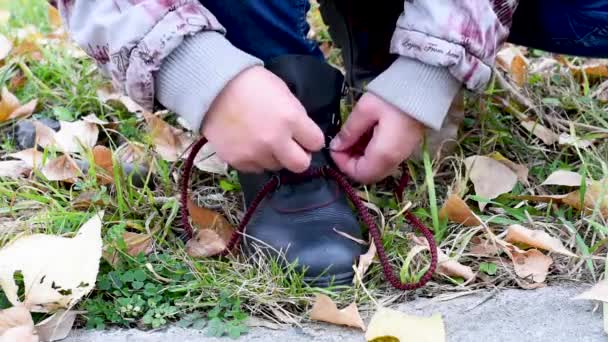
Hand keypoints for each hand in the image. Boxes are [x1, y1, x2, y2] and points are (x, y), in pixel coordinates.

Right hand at [202, 66, 323, 172]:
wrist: (213, 87)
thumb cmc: (251, 83)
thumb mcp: (283, 92)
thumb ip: (296, 115)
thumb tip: (303, 134)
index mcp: (290, 119)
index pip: (317, 143)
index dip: (311, 139)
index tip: (305, 136)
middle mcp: (275, 140)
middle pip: (301, 165)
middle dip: (299, 156)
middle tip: (290, 146)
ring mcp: (255, 153)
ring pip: (276, 166)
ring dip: (274, 156)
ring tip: (263, 140)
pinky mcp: (237, 161)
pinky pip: (255, 168)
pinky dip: (255, 159)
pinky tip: (248, 143)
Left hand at [330, 93, 424, 183]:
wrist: (426, 88)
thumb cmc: (393, 98)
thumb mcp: (365, 110)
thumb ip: (349, 131)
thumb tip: (336, 146)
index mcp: (383, 155)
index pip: (357, 174)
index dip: (341, 164)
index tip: (334, 146)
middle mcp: (393, 161)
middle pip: (367, 175)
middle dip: (350, 162)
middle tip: (342, 143)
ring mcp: (401, 156)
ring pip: (375, 168)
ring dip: (360, 158)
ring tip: (352, 137)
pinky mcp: (404, 149)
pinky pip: (384, 160)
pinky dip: (371, 153)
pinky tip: (366, 135)